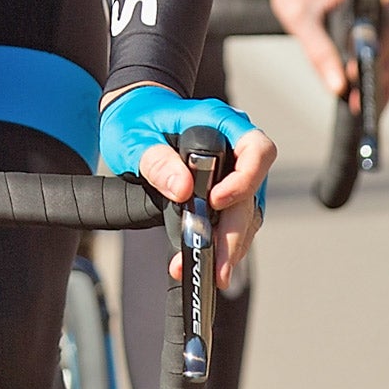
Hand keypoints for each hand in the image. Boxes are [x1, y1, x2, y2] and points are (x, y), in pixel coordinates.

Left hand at [100, 84, 275, 289]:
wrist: (132, 115)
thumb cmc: (136, 117)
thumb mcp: (134, 135)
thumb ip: (155, 159)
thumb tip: (183, 189)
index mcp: (219, 122)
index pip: (257, 149)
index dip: (244, 179)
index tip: (214, 200)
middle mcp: (234, 148)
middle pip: (252, 193)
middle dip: (235, 232)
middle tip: (219, 264)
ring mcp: (232, 172)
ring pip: (245, 214)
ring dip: (230, 245)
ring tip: (213, 272)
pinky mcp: (223, 192)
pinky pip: (228, 220)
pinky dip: (216, 242)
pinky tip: (201, 262)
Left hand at [267, 0, 388, 108]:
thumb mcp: (298, 14)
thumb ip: (317, 49)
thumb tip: (338, 87)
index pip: (386, 24)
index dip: (376, 54)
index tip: (359, 79)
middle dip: (382, 76)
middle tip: (361, 105)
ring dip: (385, 78)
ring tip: (366, 107)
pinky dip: (383, 70)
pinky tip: (370, 94)